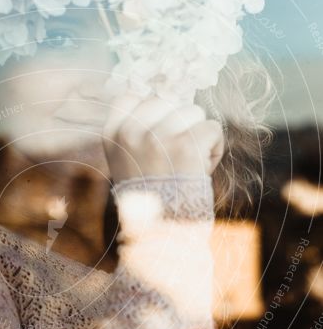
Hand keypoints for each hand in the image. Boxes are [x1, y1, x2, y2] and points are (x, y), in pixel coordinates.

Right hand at [102, 95, 224, 183]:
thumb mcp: (130, 159)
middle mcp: (131, 132)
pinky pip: (213, 128)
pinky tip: (200, 169)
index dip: (154, 111)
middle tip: (174, 156)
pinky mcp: (185, 145)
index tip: (156, 136)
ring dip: (198, 135)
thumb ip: (140, 129)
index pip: (132, 96)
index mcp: (113, 134)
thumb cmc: (151, 194)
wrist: (161, 232)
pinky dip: (214, 148)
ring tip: (187, 164)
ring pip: (193, 110)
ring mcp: (157, 137)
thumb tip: (171, 96)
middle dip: (180, 123)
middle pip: (169, 99)